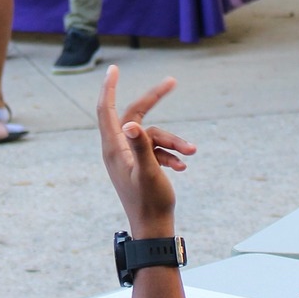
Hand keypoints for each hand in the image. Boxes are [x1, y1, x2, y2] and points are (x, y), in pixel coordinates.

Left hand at [96, 66, 190, 237]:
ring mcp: (129, 157)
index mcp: (113, 148)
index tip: (113, 69)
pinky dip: (171, 155)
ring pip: (152, 136)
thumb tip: (131, 124)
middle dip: (154, 100)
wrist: (154, 228)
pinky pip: (156, 150)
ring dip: (173, 142)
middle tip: (172, 81)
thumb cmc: (149, 203)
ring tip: (192, 152)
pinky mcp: (141, 165)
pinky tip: (183, 167)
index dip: (108, 88)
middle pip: (135, 115)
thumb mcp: (148, 172)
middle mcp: (118, 149)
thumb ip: (141, 147)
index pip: (106, 110)